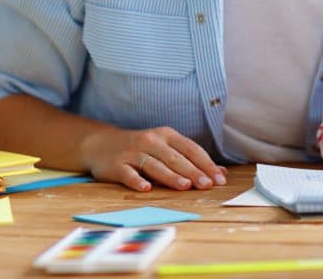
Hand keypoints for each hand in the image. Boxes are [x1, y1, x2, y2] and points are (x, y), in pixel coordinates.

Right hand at [80, 126, 226, 191]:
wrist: (101, 144)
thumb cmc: (141, 148)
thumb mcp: (166, 147)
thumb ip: (190, 159)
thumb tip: (221, 173)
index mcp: (167, 135)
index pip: (191, 149)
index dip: (206, 164)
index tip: (219, 179)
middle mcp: (151, 141)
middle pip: (175, 158)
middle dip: (193, 171)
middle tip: (207, 185)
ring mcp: (133, 152)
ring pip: (154, 165)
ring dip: (170, 176)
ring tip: (184, 186)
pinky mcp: (116, 164)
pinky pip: (128, 173)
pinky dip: (136, 180)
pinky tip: (146, 188)